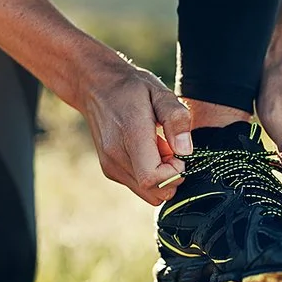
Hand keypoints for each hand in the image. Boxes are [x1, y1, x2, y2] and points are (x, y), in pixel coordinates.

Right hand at [75, 45, 193, 204]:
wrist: (96, 87)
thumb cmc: (132, 88)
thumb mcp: (160, 93)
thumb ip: (176, 119)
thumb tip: (185, 151)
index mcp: (130, 137)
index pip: (152, 178)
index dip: (174, 173)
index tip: (178, 153)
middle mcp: (116, 157)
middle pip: (154, 192)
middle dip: (171, 177)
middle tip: (170, 149)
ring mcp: (111, 166)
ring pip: (148, 193)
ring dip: (161, 176)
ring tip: (158, 147)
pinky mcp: (110, 170)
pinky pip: (139, 186)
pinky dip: (149, 174)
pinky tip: (148, 151)